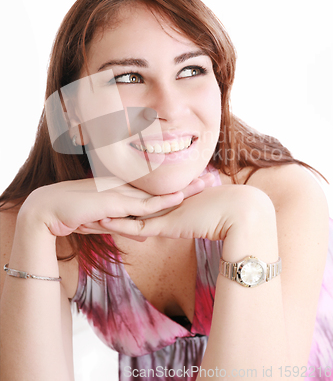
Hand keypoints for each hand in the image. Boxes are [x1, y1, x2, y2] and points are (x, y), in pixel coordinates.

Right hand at [19, 173, 214, 237]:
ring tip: (206, 185)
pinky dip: (161, 202)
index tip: (198, 184)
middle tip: (212, 178)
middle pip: (164, 188)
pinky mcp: (113, 203)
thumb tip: (146, 237)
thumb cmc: (74, 215)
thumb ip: (127, 227)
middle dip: (188, 184)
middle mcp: (127, 190)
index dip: (179, 187)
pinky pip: (141, 204)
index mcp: (127, 193)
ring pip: (158, 193)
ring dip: (182, 190)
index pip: (158, 190)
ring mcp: (120, 194)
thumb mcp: (106, 225)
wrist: (48, 211)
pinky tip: (178, 199)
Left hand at [97, 183, 276, 240]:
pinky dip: (118, 226)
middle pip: (127, 204)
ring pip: (127, 215)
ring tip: (85, 217)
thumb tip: (193, 216)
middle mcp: (163, 204)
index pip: (139, 201)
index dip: (121, 200)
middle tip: (86, 205)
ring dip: (106, 216)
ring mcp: (163, 212)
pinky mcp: (166, 224)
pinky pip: (136, 227)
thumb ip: (194, 215)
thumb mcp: (204, 214)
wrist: (239, 212)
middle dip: (106, 205)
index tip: (103, 201)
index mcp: (168, 200)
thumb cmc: (227, 212)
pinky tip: (102, 224)